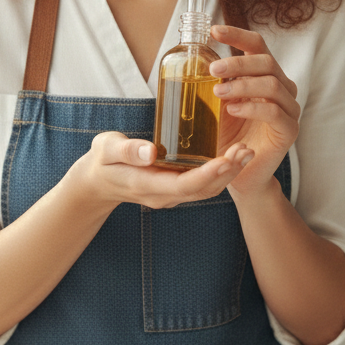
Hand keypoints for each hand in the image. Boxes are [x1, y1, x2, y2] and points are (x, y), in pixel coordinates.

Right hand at [67, 131, 254, 209]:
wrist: (97, 180)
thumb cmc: (102, 160)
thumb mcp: (106, 148)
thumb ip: (127, 149)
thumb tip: (151, 151)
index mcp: (146, 185)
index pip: (183, 186)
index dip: (207, 175)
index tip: (226, 159)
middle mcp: (163, 195)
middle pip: (202, 190)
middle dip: (226, 173)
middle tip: (246, 151)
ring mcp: (171, 195)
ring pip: (206, 190)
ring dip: (229, 174)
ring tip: (247, 153)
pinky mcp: (176, 188)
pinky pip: (203, 185)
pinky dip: (221, 173)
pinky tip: (234, 156)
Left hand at [209, 25, 300, 196]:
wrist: (241, 174)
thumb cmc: (228, 137)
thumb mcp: (216, 105)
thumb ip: (213, 83)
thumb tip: (189, 60)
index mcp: (265, 75)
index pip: (257, 45)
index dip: (238, 35)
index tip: (214, 31)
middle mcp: (282, 87)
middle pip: (266, 62)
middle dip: (237, 63)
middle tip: (212, 69)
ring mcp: (289, 108)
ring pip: (272, 84)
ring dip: (243, 84)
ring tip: (219, 92)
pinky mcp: (289, 130)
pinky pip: (275, 112)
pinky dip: (253, 108)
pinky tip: (234, 110)